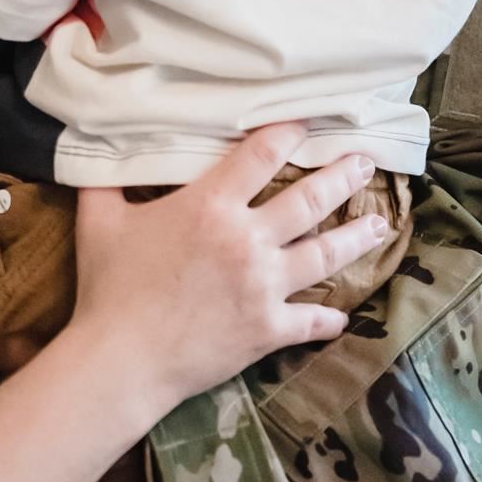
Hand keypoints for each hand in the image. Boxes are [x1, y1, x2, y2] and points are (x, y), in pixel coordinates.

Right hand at [68, 123, 388, 425]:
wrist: (122, 359)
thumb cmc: (109, 286)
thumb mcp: (100, 219)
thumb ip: (106, 179)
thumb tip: (100, 145)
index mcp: (210, 206)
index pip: (261, 155)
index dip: (288, 132)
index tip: (308, 121)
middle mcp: (248, 240)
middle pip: (308, 199)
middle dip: (342, 176)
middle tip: (365, 162)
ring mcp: (265, 286)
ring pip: (325, 254)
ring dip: (357, 236)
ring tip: (382, 223)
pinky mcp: (269, 329)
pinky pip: (311, 320)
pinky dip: (329, 318)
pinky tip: (341, 316)